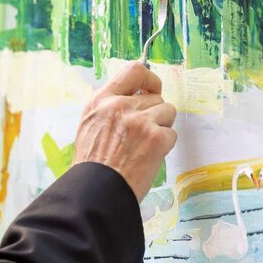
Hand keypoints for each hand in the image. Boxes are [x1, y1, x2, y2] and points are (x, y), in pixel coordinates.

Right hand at [72, 61, 177, 200]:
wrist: (96, 192)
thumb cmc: (93, 165)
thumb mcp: (90, 125)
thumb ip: (110, 107)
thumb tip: (135, 95)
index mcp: (102, 100)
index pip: (134, 70)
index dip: (149, 78)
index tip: (151, 90)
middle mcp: (120, 106)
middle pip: (156, 97)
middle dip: (155, 114)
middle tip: (142, 134)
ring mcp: (139, 121)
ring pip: (168, 112)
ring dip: (161, 128)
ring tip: (144, 146)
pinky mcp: (155, 138)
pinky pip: (172, 134)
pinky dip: (164, 146)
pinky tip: (148, 158)